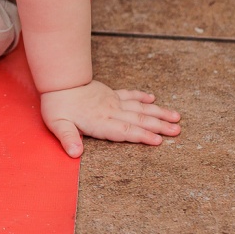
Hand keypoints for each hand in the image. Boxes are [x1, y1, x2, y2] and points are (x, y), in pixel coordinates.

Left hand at [40, 81, 181, 156]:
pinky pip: (129, 95)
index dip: (142, 136)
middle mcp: (110, 111)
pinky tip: (153, 98)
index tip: (159, 140)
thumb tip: (75, 154)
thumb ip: (67, 138)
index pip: (125, 130)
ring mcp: (112, 101)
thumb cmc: (56, 105)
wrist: (59, 79)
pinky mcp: (110, 93)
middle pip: (138, 120)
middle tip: (178, 131)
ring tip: (176, 117)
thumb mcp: (57, 124)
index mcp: (100, 121)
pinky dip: (142, 96)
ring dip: (158, 112)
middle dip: (159, 126)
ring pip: (139, 107)